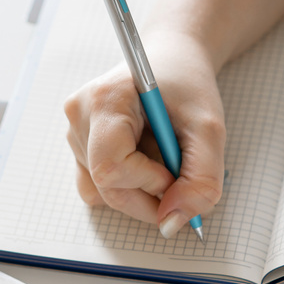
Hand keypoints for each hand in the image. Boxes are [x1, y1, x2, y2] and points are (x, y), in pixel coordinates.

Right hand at [64, 31, 225, 236]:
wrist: (172, 59)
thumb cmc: (187, 85)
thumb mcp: (209, 129)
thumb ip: (201, 180)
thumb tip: (171, 225)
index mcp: (105, 99)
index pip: (111, 168)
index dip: (148, 182)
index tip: (175, 173)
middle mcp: (79, 115)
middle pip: (104, 187)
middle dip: (147, 197)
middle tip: (177, 181)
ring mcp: (74, 132)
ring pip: (101, 192)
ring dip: (138, 189)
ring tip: (158, 155)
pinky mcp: (78, 145)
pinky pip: (97, 187)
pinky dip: (126, 184)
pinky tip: (142, 159)